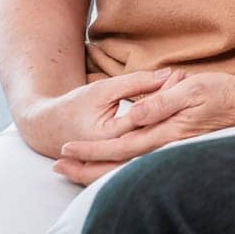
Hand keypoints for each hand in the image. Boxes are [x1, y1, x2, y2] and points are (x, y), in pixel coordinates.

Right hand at [19, 68, 181, 158]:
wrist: (49, 129)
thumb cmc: (75, 106)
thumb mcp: (104, 89)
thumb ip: (136, 83)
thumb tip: (169, 73)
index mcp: (111, 135)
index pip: (149, 114)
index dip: (166, 94)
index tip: (180, 76)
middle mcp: (120, 152)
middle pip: (157, 129)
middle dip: (174, 105)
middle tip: (185, 82)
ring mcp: (125, 159)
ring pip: (157, 139)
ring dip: (172, 115)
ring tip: (182, 90)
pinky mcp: (128, 160)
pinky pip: (151, 145)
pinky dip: (165, 127)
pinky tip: (176, 109)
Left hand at [53, 71, 234, 184]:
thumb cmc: (221, 92)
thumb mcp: (192, 89)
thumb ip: (162, 102)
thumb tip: (134, 115)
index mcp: (166, 133)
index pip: (120, 146)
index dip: (92, 149)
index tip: (67, 149)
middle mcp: (166, 148)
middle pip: (118, 166)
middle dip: (86, 168)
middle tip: (57, 167)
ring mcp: (170, 151)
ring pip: (126, 169)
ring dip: (97, 171)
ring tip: (72, 170)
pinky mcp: (174, 149)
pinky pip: (138, 166)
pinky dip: (117, 170)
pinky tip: (106, 169)